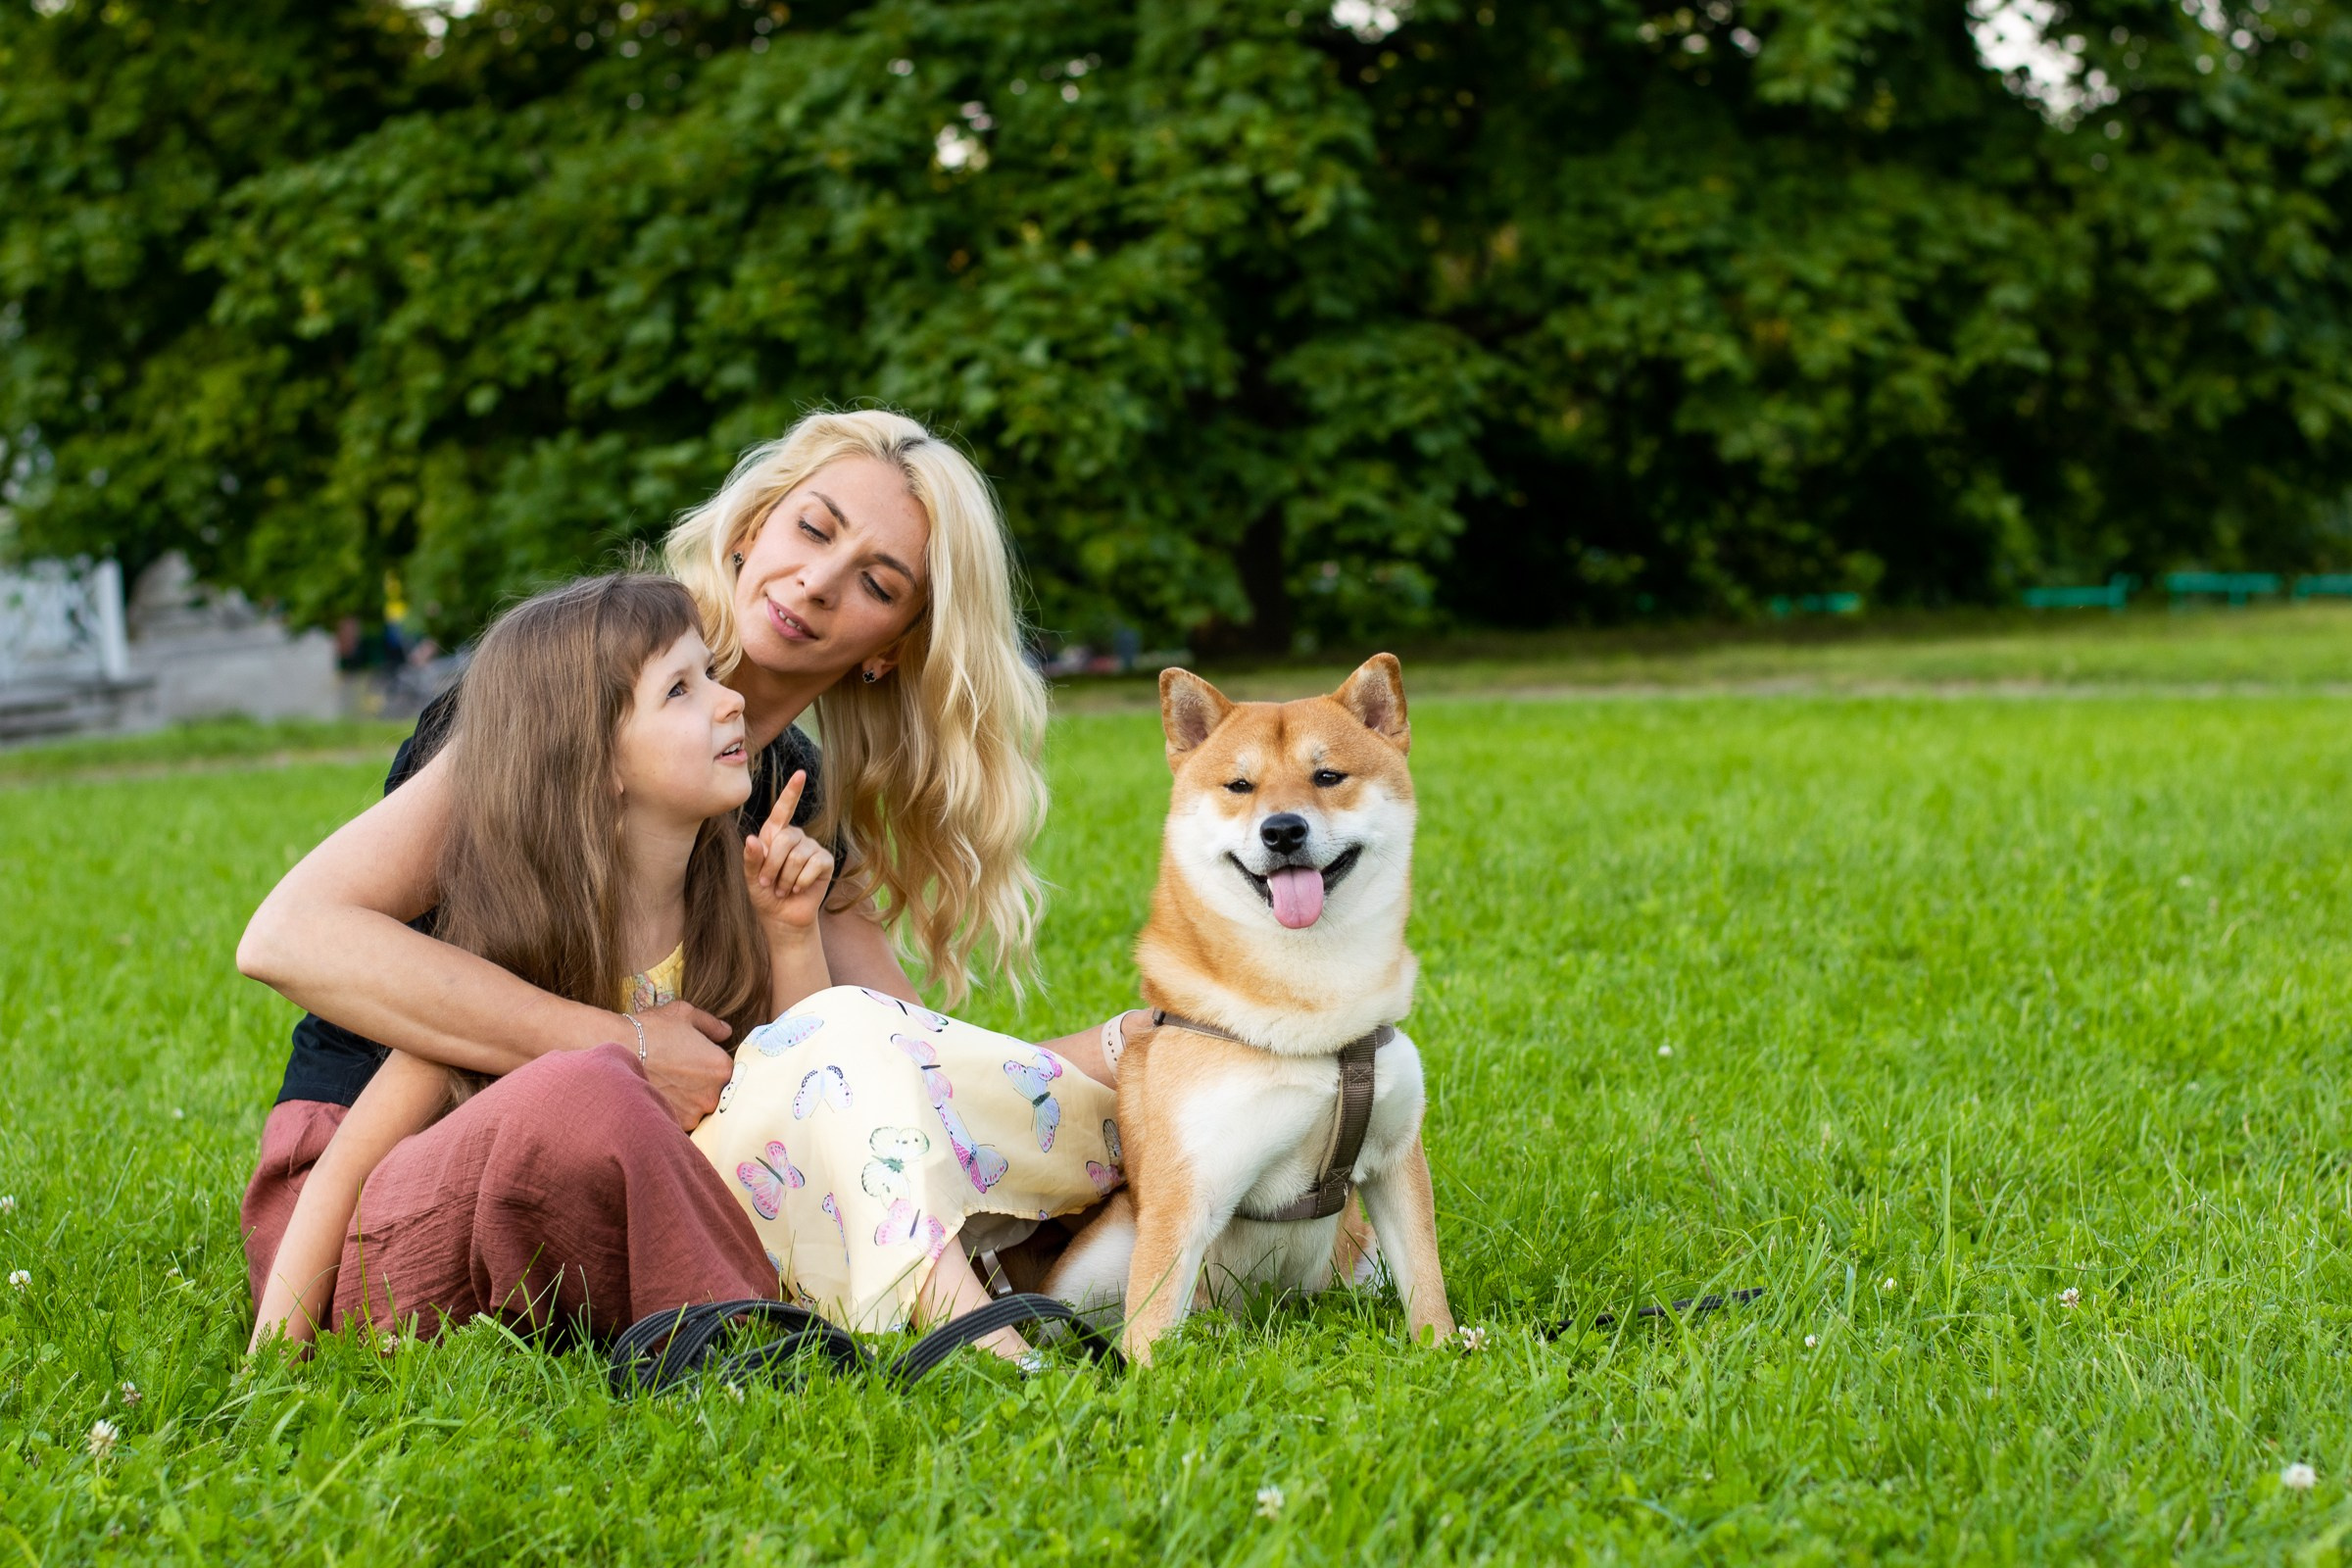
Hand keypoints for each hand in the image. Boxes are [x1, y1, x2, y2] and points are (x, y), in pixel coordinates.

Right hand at [631, 999, 735, 1128]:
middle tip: (680, 1074)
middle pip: (716, 1093)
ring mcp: (693, 1113)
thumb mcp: (685, 1014)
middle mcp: (712, 1094)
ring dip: (688, 1100)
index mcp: (721, 1067)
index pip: (728, 1072)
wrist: (617, 1052)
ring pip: (698, 1109)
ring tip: (667, 1084)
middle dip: (701, 1085)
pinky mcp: (674, 1124)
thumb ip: (712, 1024)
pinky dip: (673, 1111)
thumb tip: (726, 1033)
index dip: (712, 1067)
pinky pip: (681, 1119)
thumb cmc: (651, 1030)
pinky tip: (660, 1095)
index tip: (697, 1063)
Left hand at [744, 769, 833, 940]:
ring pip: (798, 855)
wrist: (783, 918)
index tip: (801, 774)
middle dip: (773, 865)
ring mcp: (812, 848)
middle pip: (785, 839)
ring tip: (783, 889)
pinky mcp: (825, 862)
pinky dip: (801, 881)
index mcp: (775, 836)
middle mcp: (795, 837)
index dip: (792, 792)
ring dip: (786, 878)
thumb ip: (751, 859)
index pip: (783, 810)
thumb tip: (752, 839)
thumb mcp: (751, 878)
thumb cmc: (764, 895)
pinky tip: (798, 889)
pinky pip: (814, 865)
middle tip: (768, 884)